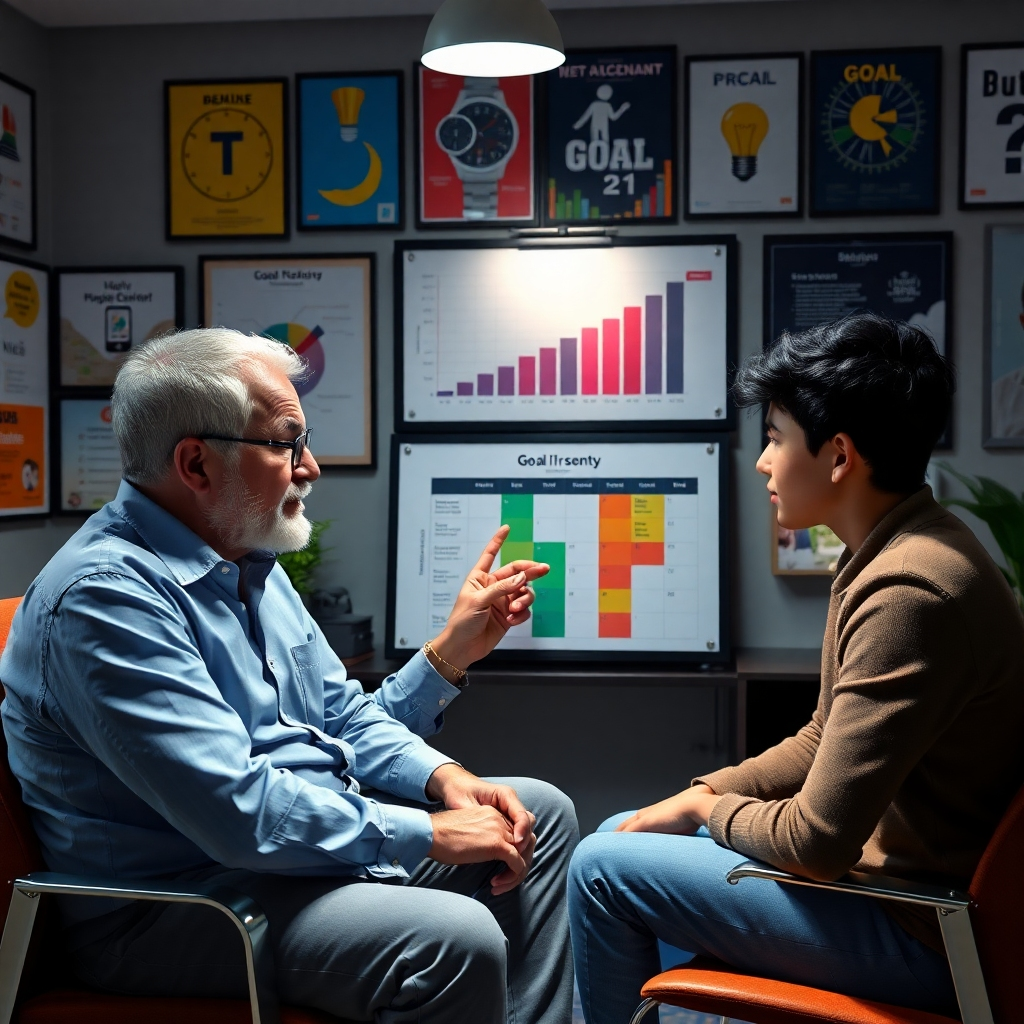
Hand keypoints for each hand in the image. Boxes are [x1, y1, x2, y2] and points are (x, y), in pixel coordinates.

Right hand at [428, 805, 526, 893]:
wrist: (431, 833)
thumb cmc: (443, 836)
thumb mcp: (470, 832)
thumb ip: (484, 837)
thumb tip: (490, 856)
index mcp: (494, 814)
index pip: (517, 833)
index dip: (515, 853)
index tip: (502, 867)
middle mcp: (501, 819)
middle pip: (526, 843)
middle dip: (520, 864)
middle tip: (506, 879)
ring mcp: (500, 831)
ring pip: (524, 854)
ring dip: (517, 873)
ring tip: (501, 884)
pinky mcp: (497, 844)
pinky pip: (517, 863)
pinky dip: (512, 876)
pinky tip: (496, 884)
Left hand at [430, 526, 548, 669]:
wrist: (462, 648)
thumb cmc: (461, 622)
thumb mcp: (479, 601)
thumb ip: (502, 588)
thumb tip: (522, 577)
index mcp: (480, 578)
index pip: (490, 555)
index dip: (498, 541)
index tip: (506, 528)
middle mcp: (494, 587)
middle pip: (517, 573)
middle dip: (530, 571)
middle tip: (544, 569)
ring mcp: (502, 601)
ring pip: (524, 592)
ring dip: (523, 600)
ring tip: (515, 609)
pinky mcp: (509, 616)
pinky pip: (523, 610)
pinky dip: (521, 614)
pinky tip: (512, 620)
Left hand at [614, 784, 718, 835]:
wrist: (695, 805)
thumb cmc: (692, 815)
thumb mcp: (682, 826)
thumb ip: (677, 832)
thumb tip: (681, 841)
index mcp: (653, 814)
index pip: (635, 823)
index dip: (627, 829)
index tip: (620, 837)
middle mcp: (646, 814)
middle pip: (626, 824)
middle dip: (618, 833)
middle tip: (608, 843)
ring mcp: (645, 817)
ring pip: (624, 827)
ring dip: (617, 836)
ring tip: (606, 846)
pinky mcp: (646, 822)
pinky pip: (629, 831)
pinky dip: (621, 837)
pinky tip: (614, 845)